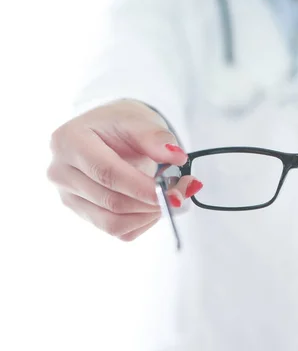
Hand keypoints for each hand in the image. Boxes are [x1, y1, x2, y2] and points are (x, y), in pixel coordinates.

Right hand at [47, 100, 202, 240]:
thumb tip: (177, 157)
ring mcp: (68, 196)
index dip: (141, 188)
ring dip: (149, 215)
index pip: (107, 173)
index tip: (171, 191)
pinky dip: (142, 222)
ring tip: (171, 196)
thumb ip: (156, 138)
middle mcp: (61, 172)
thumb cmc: (121, 125)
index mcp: (69, 142)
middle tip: (183, 192)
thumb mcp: (139, 120)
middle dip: (152, 202)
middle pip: (111, 201)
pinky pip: (117, 231)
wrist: (107, 132)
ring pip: (113, 223)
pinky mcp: (82, 213)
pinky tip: (154, 204)